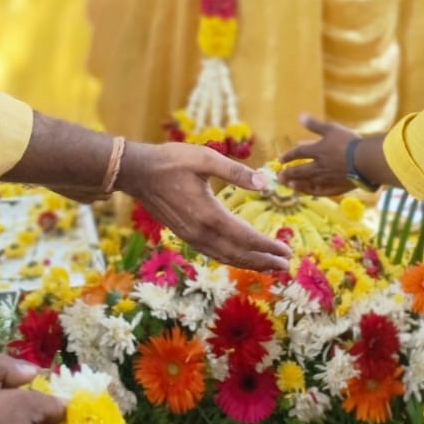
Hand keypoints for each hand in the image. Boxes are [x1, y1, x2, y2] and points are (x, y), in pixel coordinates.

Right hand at [116, 142, 289, 271]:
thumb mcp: (205, 158)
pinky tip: (240, 256)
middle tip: (286, 265)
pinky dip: (232, 258)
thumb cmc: (171, 161)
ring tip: (269, 266)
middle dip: (263, 261)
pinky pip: (213, 253)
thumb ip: (236, 171)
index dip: (268, 247)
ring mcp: (191, 236)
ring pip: (225, 257)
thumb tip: (264, 182)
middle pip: (238, 254)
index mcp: (209, 214)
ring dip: (249, 263)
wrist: (137, 172)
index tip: (286, 251)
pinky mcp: (185, 235)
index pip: (246, 238)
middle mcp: (201, 232)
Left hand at [279, 114, 358, 196]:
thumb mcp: (331, 129)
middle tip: (279, 176)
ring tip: (289, 186)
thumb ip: (315, 125)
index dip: (289, 156)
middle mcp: (319, 166)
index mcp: (317, 151)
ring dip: (298, 184)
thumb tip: (300, 116)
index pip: (299, 153)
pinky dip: (313, 192)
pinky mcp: (336, 187)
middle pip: (301, 171)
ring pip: (309, 182)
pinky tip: (309, 193)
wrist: (365, 161)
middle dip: (289, 173)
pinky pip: (321, 192)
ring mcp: (327, 179)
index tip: (280, 159)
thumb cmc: (348, 143)